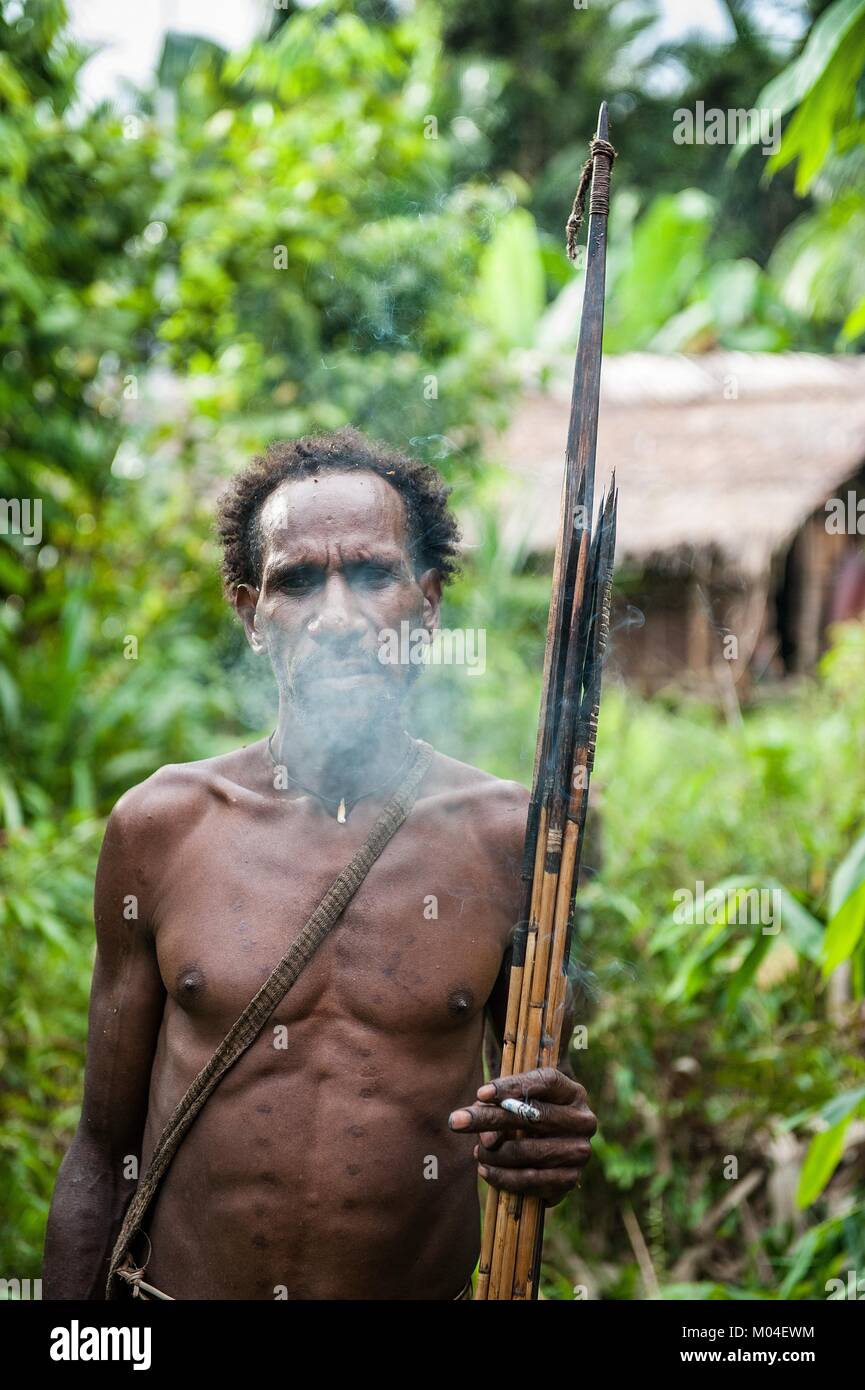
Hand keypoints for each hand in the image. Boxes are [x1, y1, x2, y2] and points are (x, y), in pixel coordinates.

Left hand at [448, 1066, 596, 1205]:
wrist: (552, 1146)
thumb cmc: (529, 1114)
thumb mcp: (518, 1101)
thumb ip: (498, 1107)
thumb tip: (488, 1140)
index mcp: (572, 1092)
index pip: (544, 1082)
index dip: (511, 1087)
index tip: (480, 1093)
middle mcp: (583, 1120)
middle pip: (532, 1117)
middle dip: (489, 1119)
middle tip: (456, 1121)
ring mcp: (580, 1151)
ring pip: (529, 1152)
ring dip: (495, 1154)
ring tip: (476, 1152)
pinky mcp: (572, 1179)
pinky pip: (532, 1181)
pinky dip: (504, 1178)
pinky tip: (486, 1171)